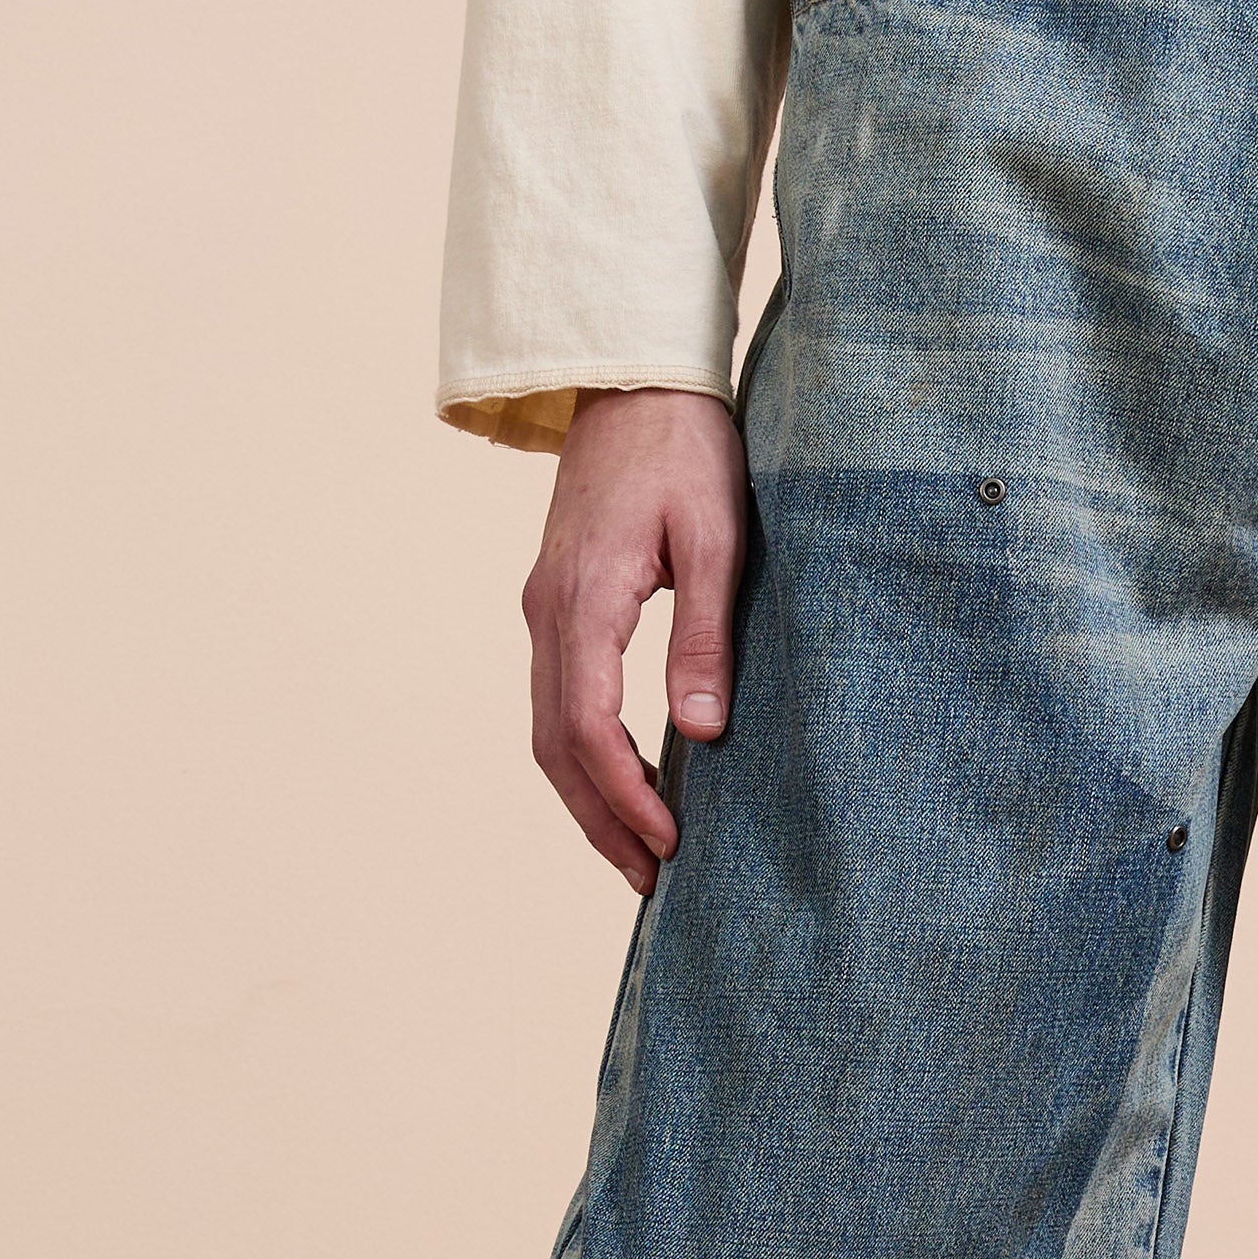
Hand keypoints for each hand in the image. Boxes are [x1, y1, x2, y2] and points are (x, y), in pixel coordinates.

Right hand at [522, 386, 747, 891]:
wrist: (633, 378)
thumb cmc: (684, 449)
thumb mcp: (714, 539)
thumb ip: (702, 638)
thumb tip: (701, 735)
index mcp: (583, 602)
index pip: (589, 729)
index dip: (626, 797)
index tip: (670, 843)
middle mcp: (547, 614)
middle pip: (556, 746)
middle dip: (601, 820)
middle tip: (652, 880)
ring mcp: (544, 610)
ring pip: (548, 730)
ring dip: (588, 797)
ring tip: (639, 851)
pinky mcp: (557, 604)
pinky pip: (558, 700)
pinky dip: (585, 755)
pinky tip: (628, 779)